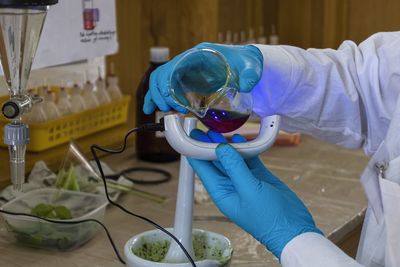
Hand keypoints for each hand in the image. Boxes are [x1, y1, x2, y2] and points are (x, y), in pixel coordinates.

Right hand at [143, 43, 262, 113]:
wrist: (243, 64)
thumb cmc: (244, 63)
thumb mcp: (250, 67)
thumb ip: (249, 75)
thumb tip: (245, 85)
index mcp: (197, 55)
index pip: (173, 66)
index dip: (169, 85)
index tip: (177, 103)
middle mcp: (186, 62)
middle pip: (160, 75)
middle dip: (161, 95)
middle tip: (172, 110)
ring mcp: (183, 71)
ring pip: (158, 82)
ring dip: (156, 97)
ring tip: (164, 112)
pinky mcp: (184, 81)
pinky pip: (163, 88)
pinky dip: (155, 98)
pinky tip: (150, 110)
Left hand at [187, 129, 322, 258]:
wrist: (293, 229)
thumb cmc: (269, 217)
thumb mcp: (250, 191)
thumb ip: (235, 168)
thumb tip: (221, 148)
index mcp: (221, 192)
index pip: (202, 169)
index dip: (196, 151)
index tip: (191, 135)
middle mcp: (230, 185)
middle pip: (215, 161)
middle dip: (209, 145)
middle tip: (204, 127)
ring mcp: (244, 180)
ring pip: (231, 158)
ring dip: (226, 145)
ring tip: (219, 128)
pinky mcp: (258, 176)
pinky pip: (247, 159)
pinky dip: (244, 148)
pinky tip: (240, 137)